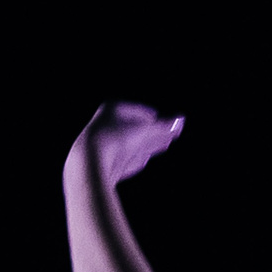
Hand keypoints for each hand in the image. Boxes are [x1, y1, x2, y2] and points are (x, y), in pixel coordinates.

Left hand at [70, 102, 184, 185]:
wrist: (89, 162)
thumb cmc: (118, 140)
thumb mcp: (145, 132)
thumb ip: (165, 127)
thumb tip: (182, 120)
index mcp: (113, 108)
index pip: (140, 112)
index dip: (156, 120)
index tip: (169, 127)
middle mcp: (106, 123)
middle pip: (136, 128)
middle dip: (154, 133)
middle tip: (168, 137)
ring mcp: (103, 143)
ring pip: (131, 143)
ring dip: (148, 145)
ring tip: (161, 146)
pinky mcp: (102, 161)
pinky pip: (124, 158)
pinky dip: (135, 157)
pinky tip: (143, 160)